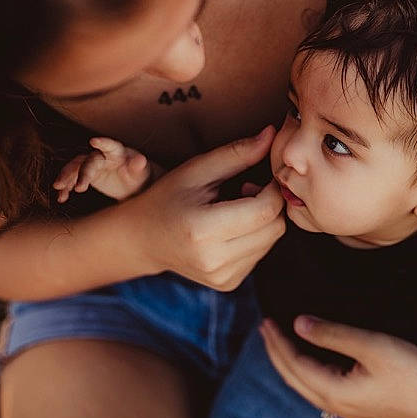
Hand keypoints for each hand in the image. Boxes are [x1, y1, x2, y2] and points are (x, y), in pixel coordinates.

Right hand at [54, 136, 152, 203]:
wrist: (131, 184)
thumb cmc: (138, 175)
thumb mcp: (140, 172)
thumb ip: (138, 166)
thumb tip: (141, 160)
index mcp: (117, 152)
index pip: (109, 146)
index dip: (103, 142)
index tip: (94, 141)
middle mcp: (101, 155)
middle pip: (88, 161)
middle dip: (82, 173)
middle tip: (79, 188)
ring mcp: (91, 164)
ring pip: (75, 167)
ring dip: (66, 178)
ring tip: (59, 190)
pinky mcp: (85, 174)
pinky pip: (72, 179)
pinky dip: (66, 187)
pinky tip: (62, 197)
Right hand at [128, 127, 285, 290]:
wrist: (142, 240)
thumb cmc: (167, 198)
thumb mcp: (196, 170)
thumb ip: (236, 153)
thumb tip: (272, 134)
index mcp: (203, 230)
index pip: (265, 210)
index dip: (272, 189)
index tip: (262, 176)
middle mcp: (214, 260)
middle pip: (274, 228)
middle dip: (270, 204)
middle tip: (246, 189)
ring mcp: (222, 277)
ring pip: (271, 242)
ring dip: (263, 221)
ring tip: (235, 207)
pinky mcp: (228, 283)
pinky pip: (260, 254)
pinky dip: (255, 237)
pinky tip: (232, 227)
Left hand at [258, 315, 416, 417]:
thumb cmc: (414, 368)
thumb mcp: (372, 346)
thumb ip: (333, 335)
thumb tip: (299, 323)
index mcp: (335, 392)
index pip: (294, 365)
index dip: (278, 343)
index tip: (266, 320)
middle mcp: (339, 406)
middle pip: (295, 379)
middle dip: (278, 354)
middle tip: (265, 329)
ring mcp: (351, 411)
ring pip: (308, 388)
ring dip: (292, 365)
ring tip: (283, 345)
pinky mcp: (364, 409)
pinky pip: (323, 392)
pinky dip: (310, 374)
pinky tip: (313, 364)